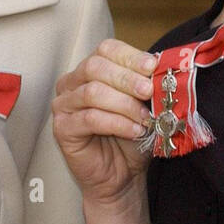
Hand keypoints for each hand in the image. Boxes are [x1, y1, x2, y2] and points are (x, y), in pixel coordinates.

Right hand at [52, 38, 158, 208]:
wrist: (122, 174)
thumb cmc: (131, 136)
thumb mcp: (143, 105)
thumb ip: (146, 84)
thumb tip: (161, 69)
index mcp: (91, 69)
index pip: (106, 49)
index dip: (130, 56)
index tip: (152, 67)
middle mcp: (72, 82)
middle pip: (95, 67)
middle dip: (127, 78)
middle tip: (149, 92)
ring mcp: (63, 105)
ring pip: (93, 92)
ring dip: (125, 105)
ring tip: (145, 119)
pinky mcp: (62, 128)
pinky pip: (90, 118)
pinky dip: (117, 123)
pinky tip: (134, 131)